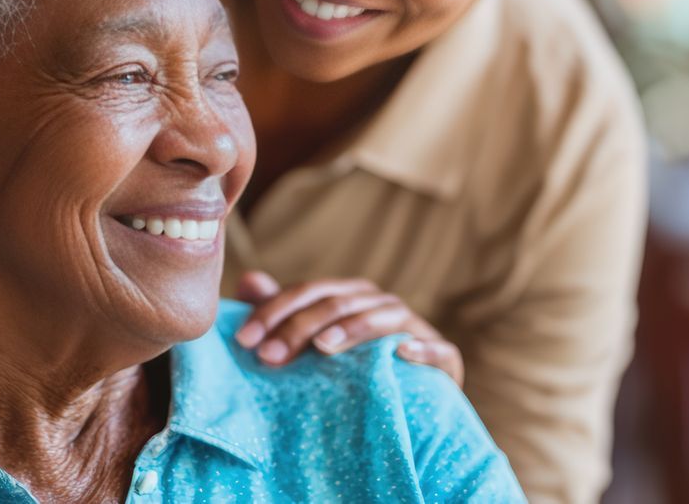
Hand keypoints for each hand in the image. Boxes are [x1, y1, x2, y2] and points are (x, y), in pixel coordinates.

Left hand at [232, 272, 464, 384]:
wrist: (411, 407)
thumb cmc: (351, 372)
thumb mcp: (311, 344)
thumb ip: (283, 313)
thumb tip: (249, 280)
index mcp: (350, 296)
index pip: (309, 290)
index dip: (274, 310)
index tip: (243, 340)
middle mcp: (382, 304)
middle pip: (339, 303)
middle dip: (301, 327)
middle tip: (270, 357)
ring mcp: (416, 329)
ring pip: (385, 317)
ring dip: (354, 329)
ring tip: (323, 349)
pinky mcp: (446, 359)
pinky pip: (440, 350)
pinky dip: (423, 349)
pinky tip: (401, 354)